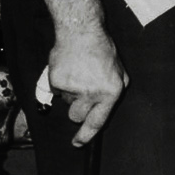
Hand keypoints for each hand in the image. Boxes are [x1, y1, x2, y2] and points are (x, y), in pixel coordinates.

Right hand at [46, 28, 128, 145]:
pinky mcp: (56, 81)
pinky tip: (68, 67)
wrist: (81, 31)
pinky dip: (60, 81)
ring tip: (78, 72)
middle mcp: (92, 93)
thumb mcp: (119, 71)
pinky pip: (55, 90)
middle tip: (81, 90)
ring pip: (66, 102)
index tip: (78, 143)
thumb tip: (106, 107)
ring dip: (70, 92)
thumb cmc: (101, 50)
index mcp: (110, 92)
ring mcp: (73, 88)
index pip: (97, 122)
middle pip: (76, 116)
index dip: (86, 136)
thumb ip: (116, 90)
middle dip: (76, 108)